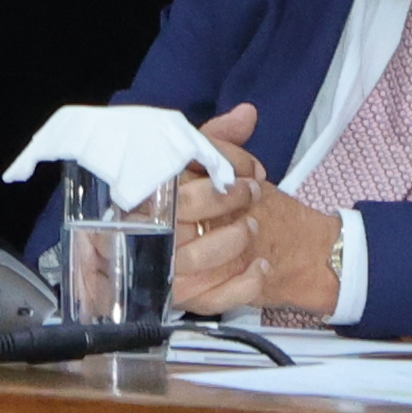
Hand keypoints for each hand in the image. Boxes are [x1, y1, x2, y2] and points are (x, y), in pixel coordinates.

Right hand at [164, 106, 341, 320]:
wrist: (194, 247)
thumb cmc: (194, 200)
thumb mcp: (199, 165)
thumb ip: (219, 140)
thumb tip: (247, 114)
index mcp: (150, 198)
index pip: (177, 185)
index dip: (217, 180)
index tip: (247, 176)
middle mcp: (153, 234)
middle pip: (183, 216)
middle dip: (226, 202)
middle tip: (251, 195)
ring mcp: (168, 269)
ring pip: (198, 259)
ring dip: (233, 241)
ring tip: (252, 227)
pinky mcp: (186, 298)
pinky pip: (213, 298)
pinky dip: (243, 286)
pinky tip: (261, 267)